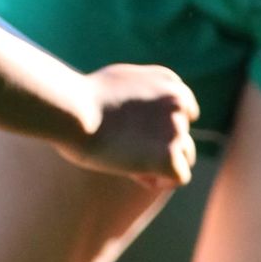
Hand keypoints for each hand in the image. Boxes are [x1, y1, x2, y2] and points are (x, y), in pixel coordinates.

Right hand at [56, 63, 199, 187]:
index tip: (138, 133)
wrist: (74, 113)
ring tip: (133, 165)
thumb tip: (145, 110)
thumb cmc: (82, 98)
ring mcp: (177, 130)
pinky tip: (137, 176)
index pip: (183, 109)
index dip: (161, 125)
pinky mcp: (170, 156)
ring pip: (186, 155)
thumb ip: (142, 93)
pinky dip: (161, 180)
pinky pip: (180, 176)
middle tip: (130, 151)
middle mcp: (179, 103)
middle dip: (160, 145)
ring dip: (163, 163)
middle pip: (182, 133)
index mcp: (169, 81)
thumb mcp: (119, 81)